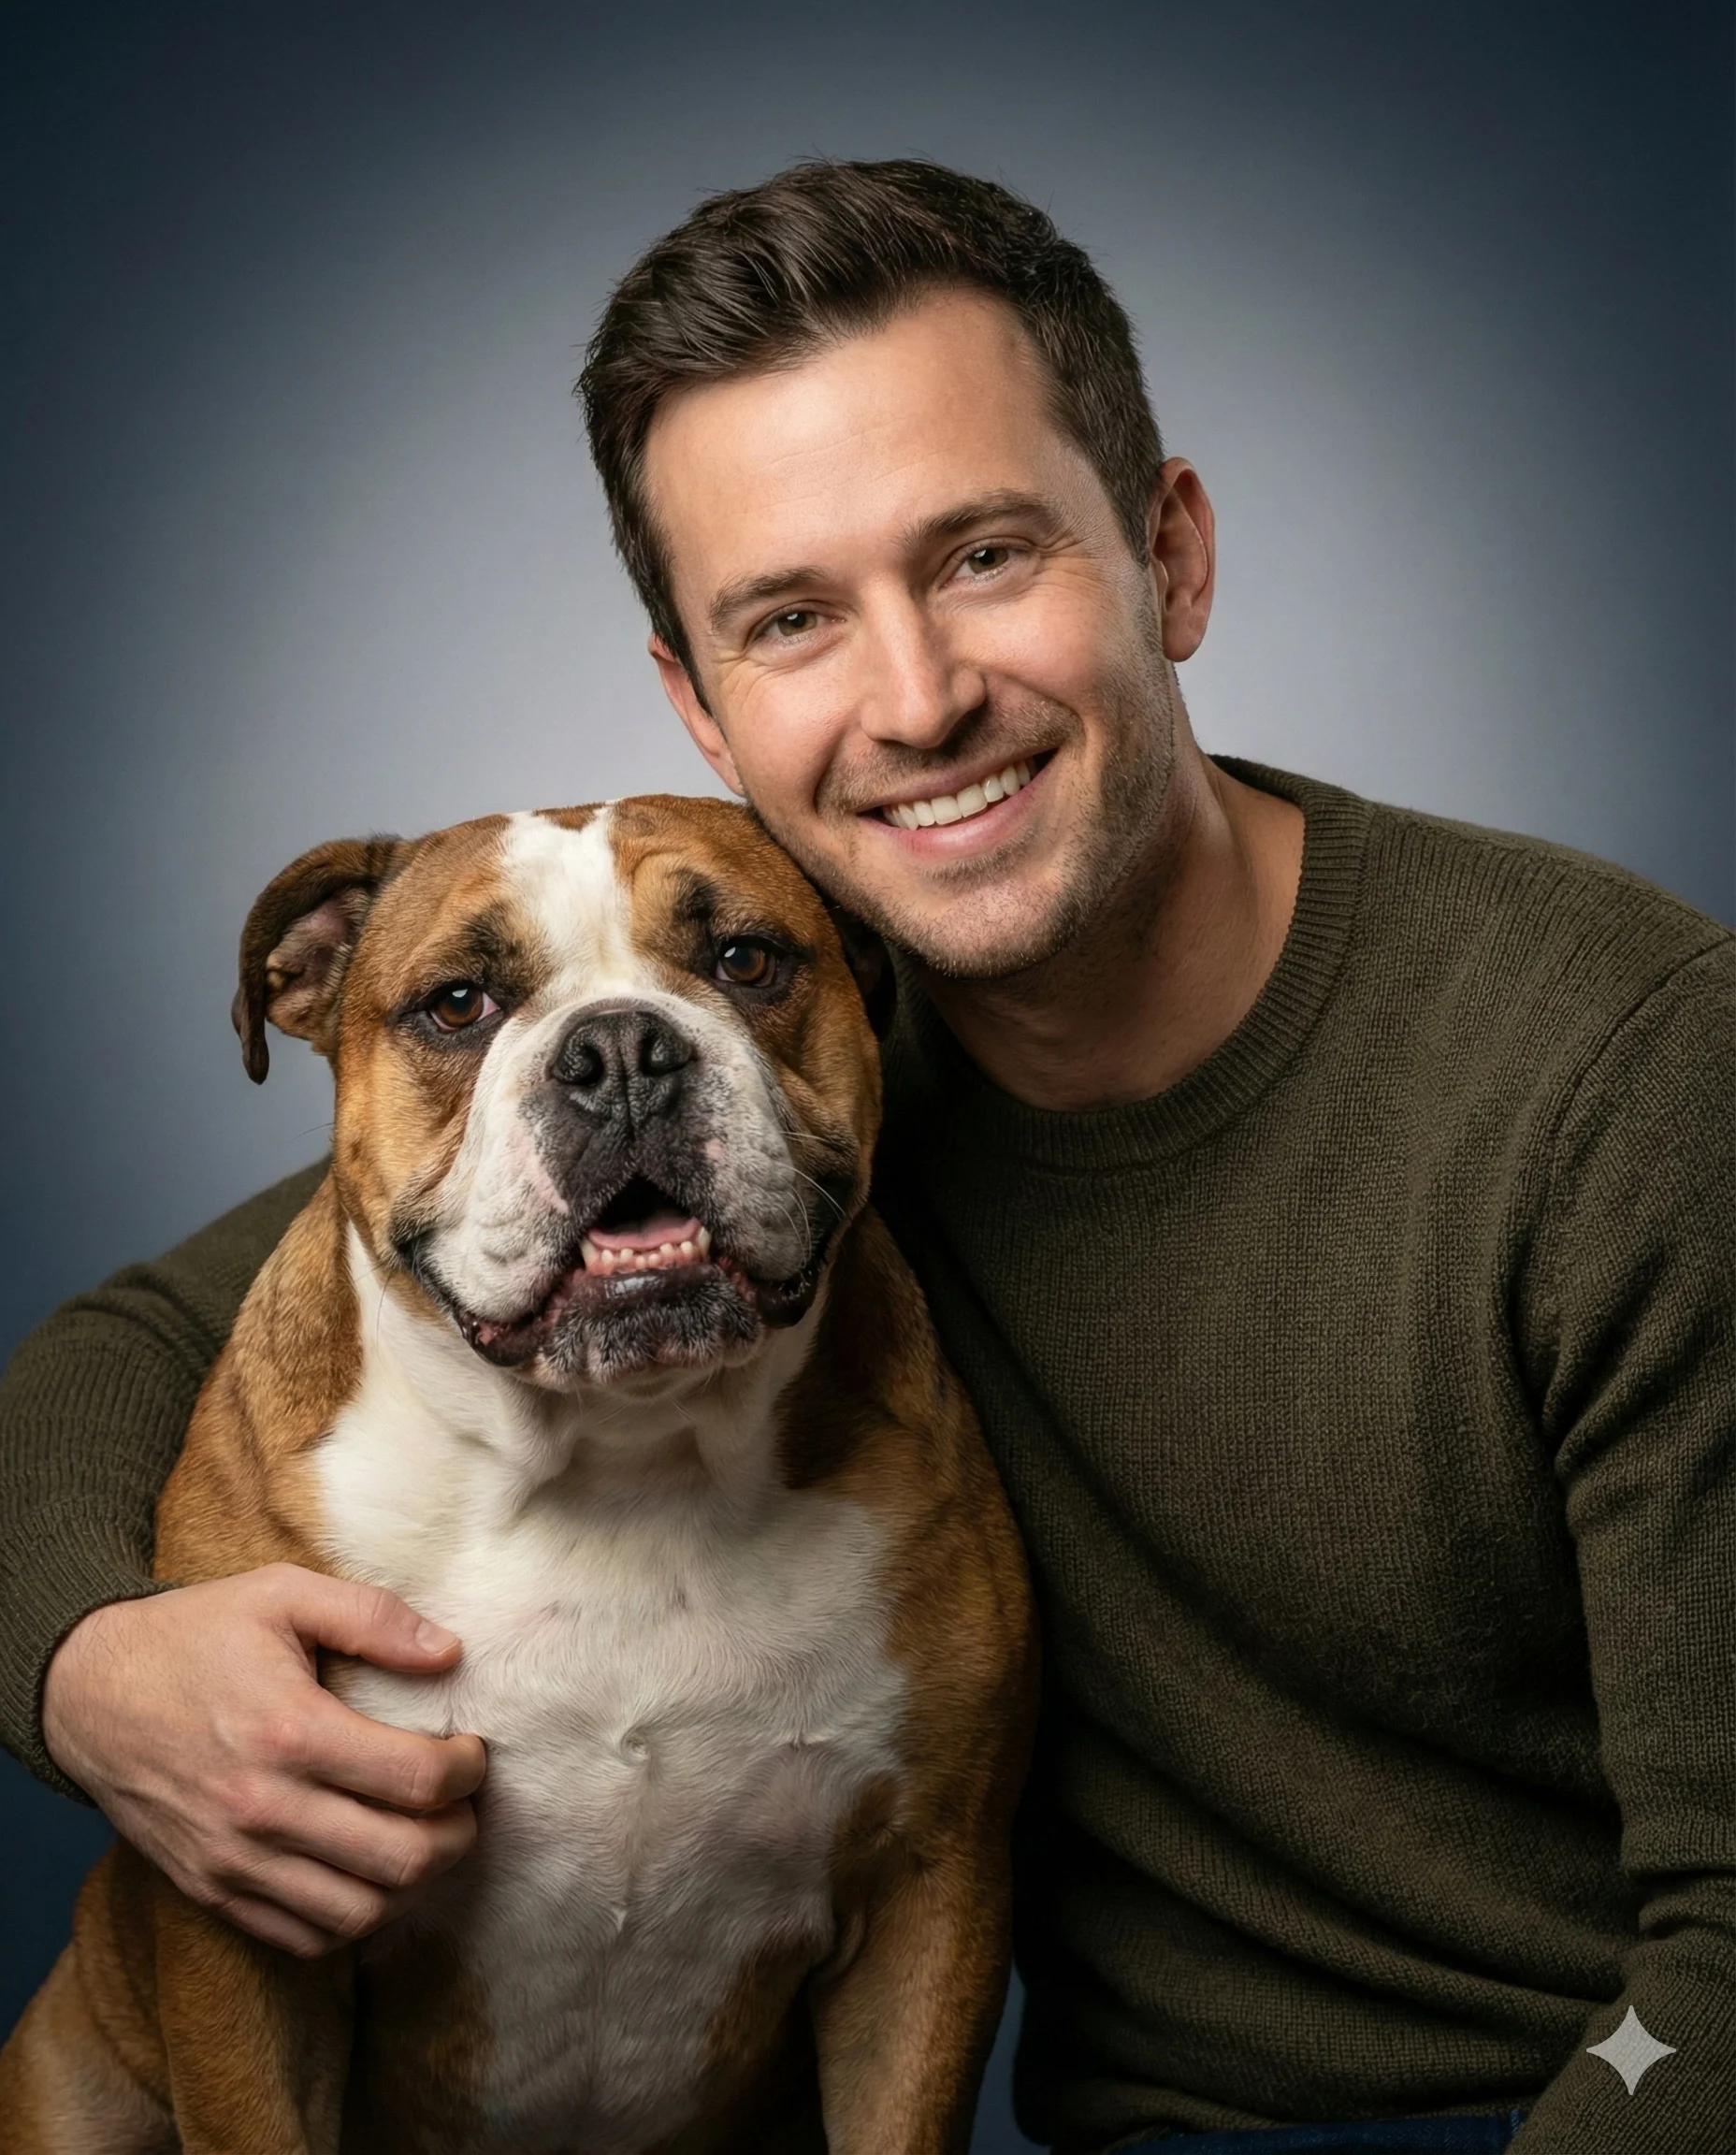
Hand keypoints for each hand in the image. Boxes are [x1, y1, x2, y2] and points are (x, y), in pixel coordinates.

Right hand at [42, 1563, 487, 1957]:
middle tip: (462, 1803)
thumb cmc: (193, 1635)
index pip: (416, 1780)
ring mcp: (234, 1860)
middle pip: (401, 1860)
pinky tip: (367, 1873)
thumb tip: (449, 1653)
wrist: (88, 1694)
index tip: (470, 1752)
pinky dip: (351, 1919)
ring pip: (359, 1914)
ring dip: (413, 1885)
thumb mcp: (282, 1592)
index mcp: (289, 1731)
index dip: (467, 1771)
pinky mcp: (211, 1891)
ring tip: (423, 1838)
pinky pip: (303, 1939)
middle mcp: (263, 1808)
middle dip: (458, 1835)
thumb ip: (372, 1616)